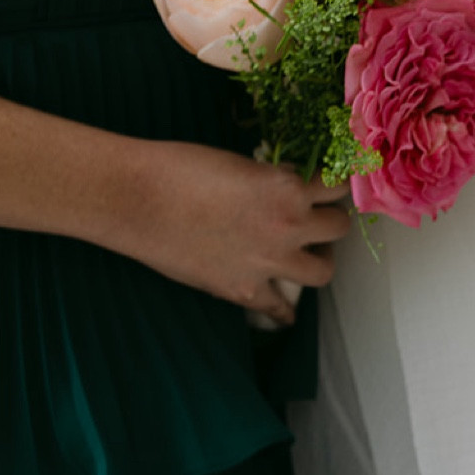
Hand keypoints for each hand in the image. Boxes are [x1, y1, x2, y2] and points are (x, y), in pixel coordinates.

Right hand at [115, 141, 351, 324]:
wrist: (136, 199)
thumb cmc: (179, 169)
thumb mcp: (240, 163)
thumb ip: (272, 181)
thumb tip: (286, 189)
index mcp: (288, 188)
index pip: (336, 186)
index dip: (332, 186)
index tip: (327, 189)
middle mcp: (289, 227)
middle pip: (338, 228)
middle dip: (330, 222)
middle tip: (317, 222)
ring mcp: (269, 263)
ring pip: (323, 272)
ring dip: (319, 262)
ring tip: (307, 257)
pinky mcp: (244, 291)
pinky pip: (279, 309)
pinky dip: (283, 311)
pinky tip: (284, 311)